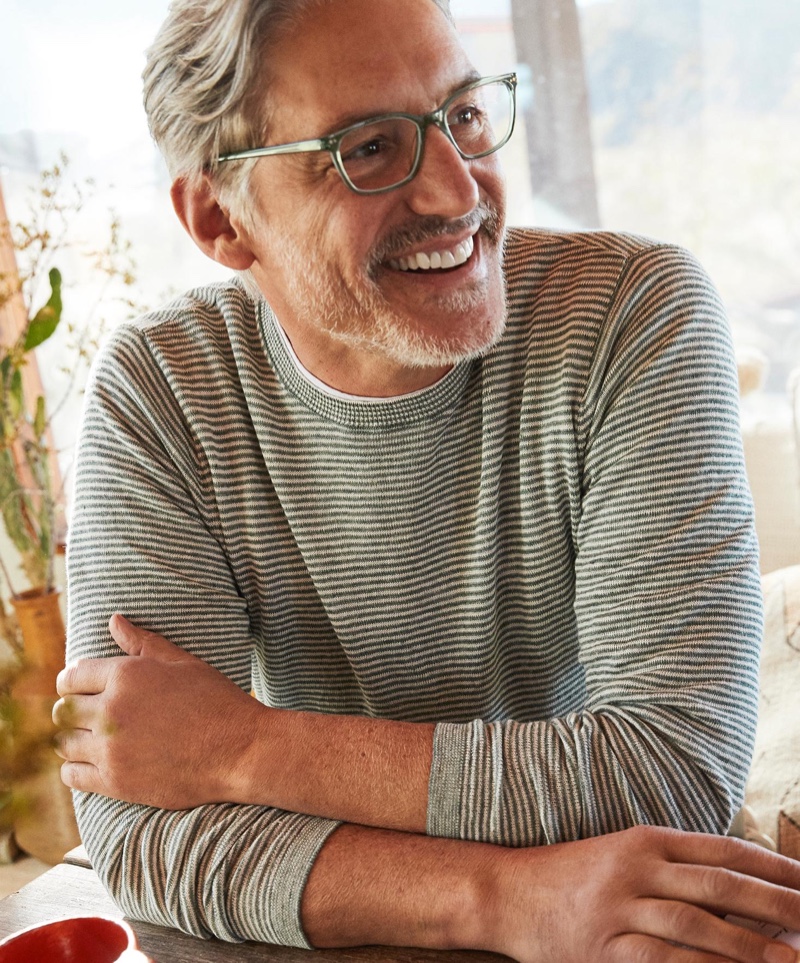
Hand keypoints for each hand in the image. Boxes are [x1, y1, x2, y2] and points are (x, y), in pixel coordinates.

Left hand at [53, 614, 261, 808]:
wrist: (240, 750)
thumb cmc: (216, 701)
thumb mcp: (182, 663)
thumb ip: (143, 643)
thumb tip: (115, 620)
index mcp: (126, 674)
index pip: (72, 675)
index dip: (73, 682)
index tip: (81, 689)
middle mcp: (112, 709)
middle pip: (63, 710)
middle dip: (72, 710)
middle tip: (88, 715)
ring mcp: (111, 747)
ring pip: (64, 743)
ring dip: (74, 740)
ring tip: (92, 739)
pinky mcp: (115, 781)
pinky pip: (72, 775)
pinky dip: (76, 769)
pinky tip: (94, 763)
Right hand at [484, 825, 799, 962]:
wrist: (508, 892)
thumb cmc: (573, 876)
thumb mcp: (623, 856)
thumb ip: (675, 869)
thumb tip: (744, 895)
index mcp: (645, 839)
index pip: (722, 850)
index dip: (771, 867)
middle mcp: (636, 868)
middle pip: (719, 886)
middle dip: (776, 904)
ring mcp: (619, 908)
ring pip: (697, 926)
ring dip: (751, 947)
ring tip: (792, 960)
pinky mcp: (602, 948)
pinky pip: (662, 961)